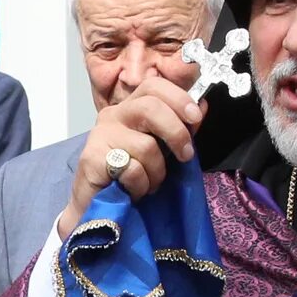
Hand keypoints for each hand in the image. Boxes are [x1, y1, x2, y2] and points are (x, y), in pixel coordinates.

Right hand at [56, 83, 207, 239]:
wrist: (96, 209)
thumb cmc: (130, 177)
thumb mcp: (160, 149)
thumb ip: (179, 127)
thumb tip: (204, 105)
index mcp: (129, 108)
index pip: (153, 86)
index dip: (178, 98)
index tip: (196, 118)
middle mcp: (112, 116)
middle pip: (150, 107)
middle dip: (176, 132)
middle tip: (185, 155)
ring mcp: (100, 136)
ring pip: (146, 146)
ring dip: (157, 172)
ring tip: (149, 184)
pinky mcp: (92, 158)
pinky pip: (132, 169)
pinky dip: (140, 185)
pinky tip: (132, 192)